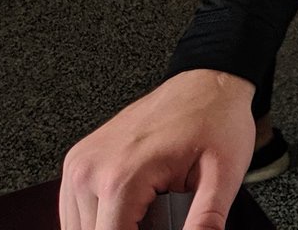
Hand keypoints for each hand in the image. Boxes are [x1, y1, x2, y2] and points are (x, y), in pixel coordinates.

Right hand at [60, 70, 254, 229]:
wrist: (206, 83)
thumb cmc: (216, 121)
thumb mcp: (224, 175)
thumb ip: (206, 219)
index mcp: (121, 178)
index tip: (164, 227)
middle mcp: (89, 171)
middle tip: (161, 218)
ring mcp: (79, 164)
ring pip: (77, 229)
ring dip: (110, 228)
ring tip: (148, 216)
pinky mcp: (78, 161)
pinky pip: (73, 212)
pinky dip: (98, 220)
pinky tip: (130, 213)